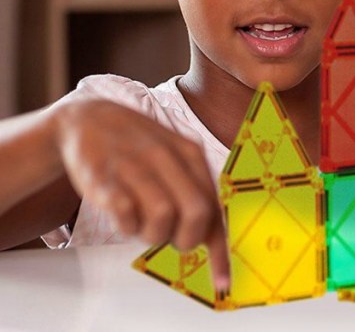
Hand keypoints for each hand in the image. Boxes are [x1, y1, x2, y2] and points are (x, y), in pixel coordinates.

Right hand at [53, 99, 229, 289]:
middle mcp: (167, 156)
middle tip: (171, 238)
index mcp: (191, 153)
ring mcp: (134, 165)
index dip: (220, 247)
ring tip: (141, 224)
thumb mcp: (174, 157)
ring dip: (153, 234)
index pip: (215, 206)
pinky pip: (125, 213)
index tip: (222, 281)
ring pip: (163, 216)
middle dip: (187, 239)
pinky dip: (127, 226)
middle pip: (197, 212)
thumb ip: (196, 189)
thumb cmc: (137, 147)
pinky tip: (123, 216)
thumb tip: (217, 232)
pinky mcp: (102, 176)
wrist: (86, 118)